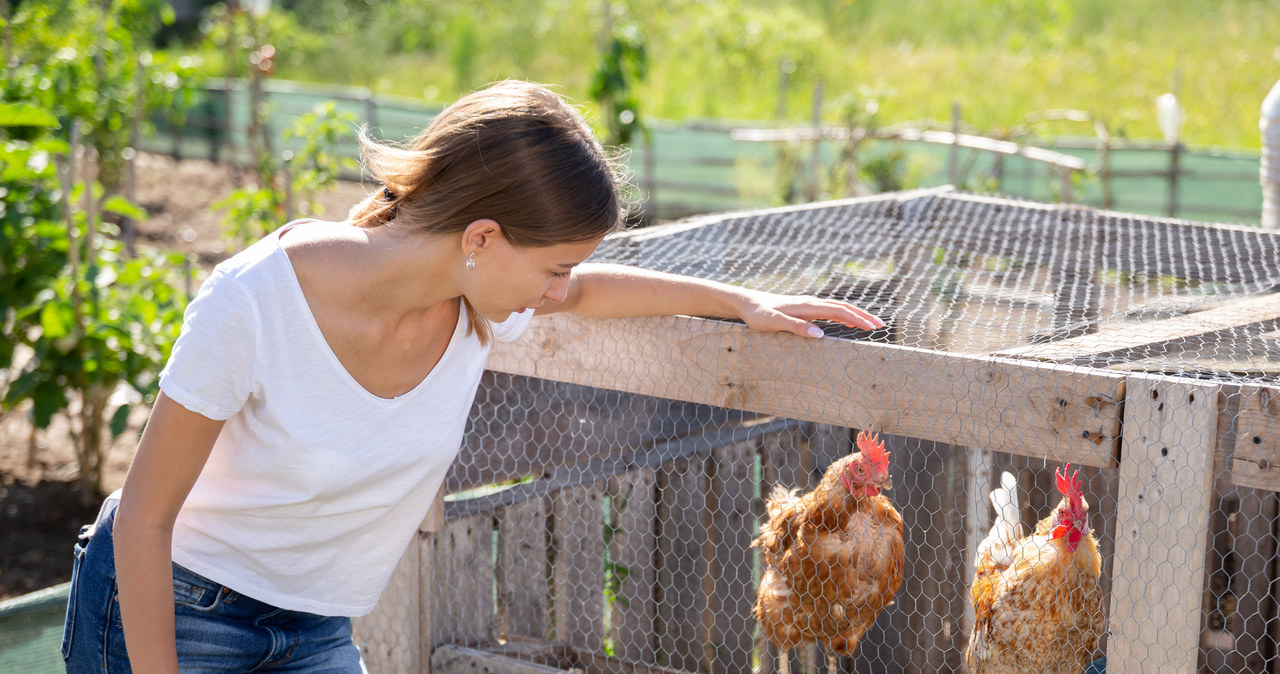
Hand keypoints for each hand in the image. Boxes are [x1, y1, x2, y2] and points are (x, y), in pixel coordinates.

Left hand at [735, 290, 885, 338]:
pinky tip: (846, 322)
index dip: (857, 319)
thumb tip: (820, 334)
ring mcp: (808, 304)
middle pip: (843, 307)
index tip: (872, 327)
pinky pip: (829, 309)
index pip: (839, 311)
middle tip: (880, 326)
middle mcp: (810, 302)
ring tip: (870, 324)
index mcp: (807, 306)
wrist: (745, 302)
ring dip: (855, 314)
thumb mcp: (773, 323)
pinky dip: (843, 314)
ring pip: (837, 307)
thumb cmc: (757, 314)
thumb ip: (796, 328)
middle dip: (863, 316)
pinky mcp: (804, 308)